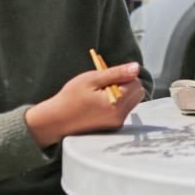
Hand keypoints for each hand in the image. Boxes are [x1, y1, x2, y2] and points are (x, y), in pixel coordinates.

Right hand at [25, 62, 145, 146]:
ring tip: (101, 93)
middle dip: (126, 83)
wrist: (56, 120)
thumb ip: (117, 73)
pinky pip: (125, 108)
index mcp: (115, 103)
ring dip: (122, 92)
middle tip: (105, 85)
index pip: (135, 82)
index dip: (122, 75)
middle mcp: (120, 116)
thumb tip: (137, 67)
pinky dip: (118, 101)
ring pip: (133, 100)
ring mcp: (118, 123)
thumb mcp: (91, 79)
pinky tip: (100, 103)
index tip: (106, 77)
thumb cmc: (70, 97)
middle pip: (138, 92)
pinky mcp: (114, 126)